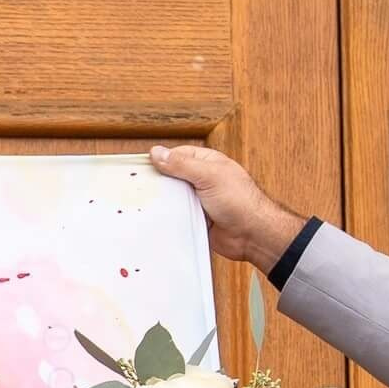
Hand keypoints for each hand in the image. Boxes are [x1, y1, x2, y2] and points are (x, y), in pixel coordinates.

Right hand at [149, 144, 305, 273]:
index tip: (140, 168)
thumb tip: (158, 153)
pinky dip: (168, 218)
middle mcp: (201, 180)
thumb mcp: (209, 176)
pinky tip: (157, 219)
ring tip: (144, 204)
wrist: (250, 235)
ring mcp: (197, 200)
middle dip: (158, 183)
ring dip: (162, 202)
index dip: (159, 160)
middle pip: (171, 177)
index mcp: (207, 163)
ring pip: (171, 198)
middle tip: (137, 188)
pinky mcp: (194, 218)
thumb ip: (182, 164)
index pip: (177, 156)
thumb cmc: (240, 201)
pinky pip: (175, 216)